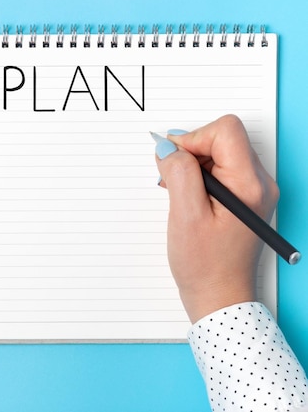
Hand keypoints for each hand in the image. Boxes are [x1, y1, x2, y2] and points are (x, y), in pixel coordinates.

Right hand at [154, 115, 278, 322]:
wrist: (219, 297)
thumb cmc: (204, 265)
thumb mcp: (185, 215)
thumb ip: (178, 173)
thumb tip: (167, 146)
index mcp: (250, 184)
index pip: (225, 131)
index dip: (193, 139)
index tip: (172, 160)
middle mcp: (260, 183)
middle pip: (223, 139)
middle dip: (191, 152)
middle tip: (171, 180)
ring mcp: (255, 190)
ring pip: (220, 153)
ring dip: (193, 166)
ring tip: (179, 194)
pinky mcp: (246, 198)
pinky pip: (222, 170)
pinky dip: (200, 177)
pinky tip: (188, 198)